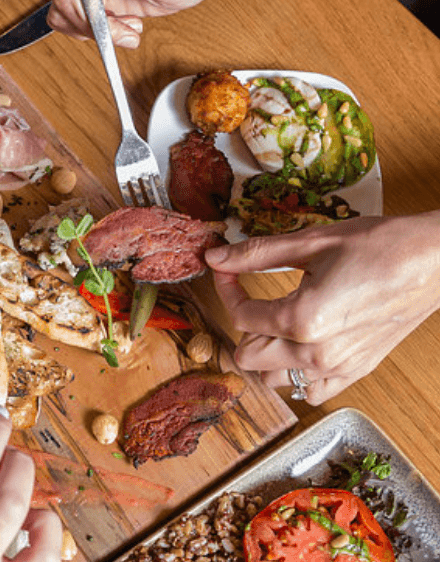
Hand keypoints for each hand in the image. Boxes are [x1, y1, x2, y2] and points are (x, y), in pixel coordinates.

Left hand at [207, 213, 439, 403]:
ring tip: (276, 324)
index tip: (227, 272)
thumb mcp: (311, 242)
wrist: (434, 260)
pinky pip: (310, 392)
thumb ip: (256, 254)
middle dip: (243, 327)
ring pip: (274, 381)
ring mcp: (338, 367)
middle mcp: (317, 352)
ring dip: (266, 355)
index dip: (226, 290)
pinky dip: (296, 375)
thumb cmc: (381, 246)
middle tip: (252, 300)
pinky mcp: (356, 371)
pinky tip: (300, 347)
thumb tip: (216, 256)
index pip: (240, 317)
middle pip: (249, 357)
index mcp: (302, 319)